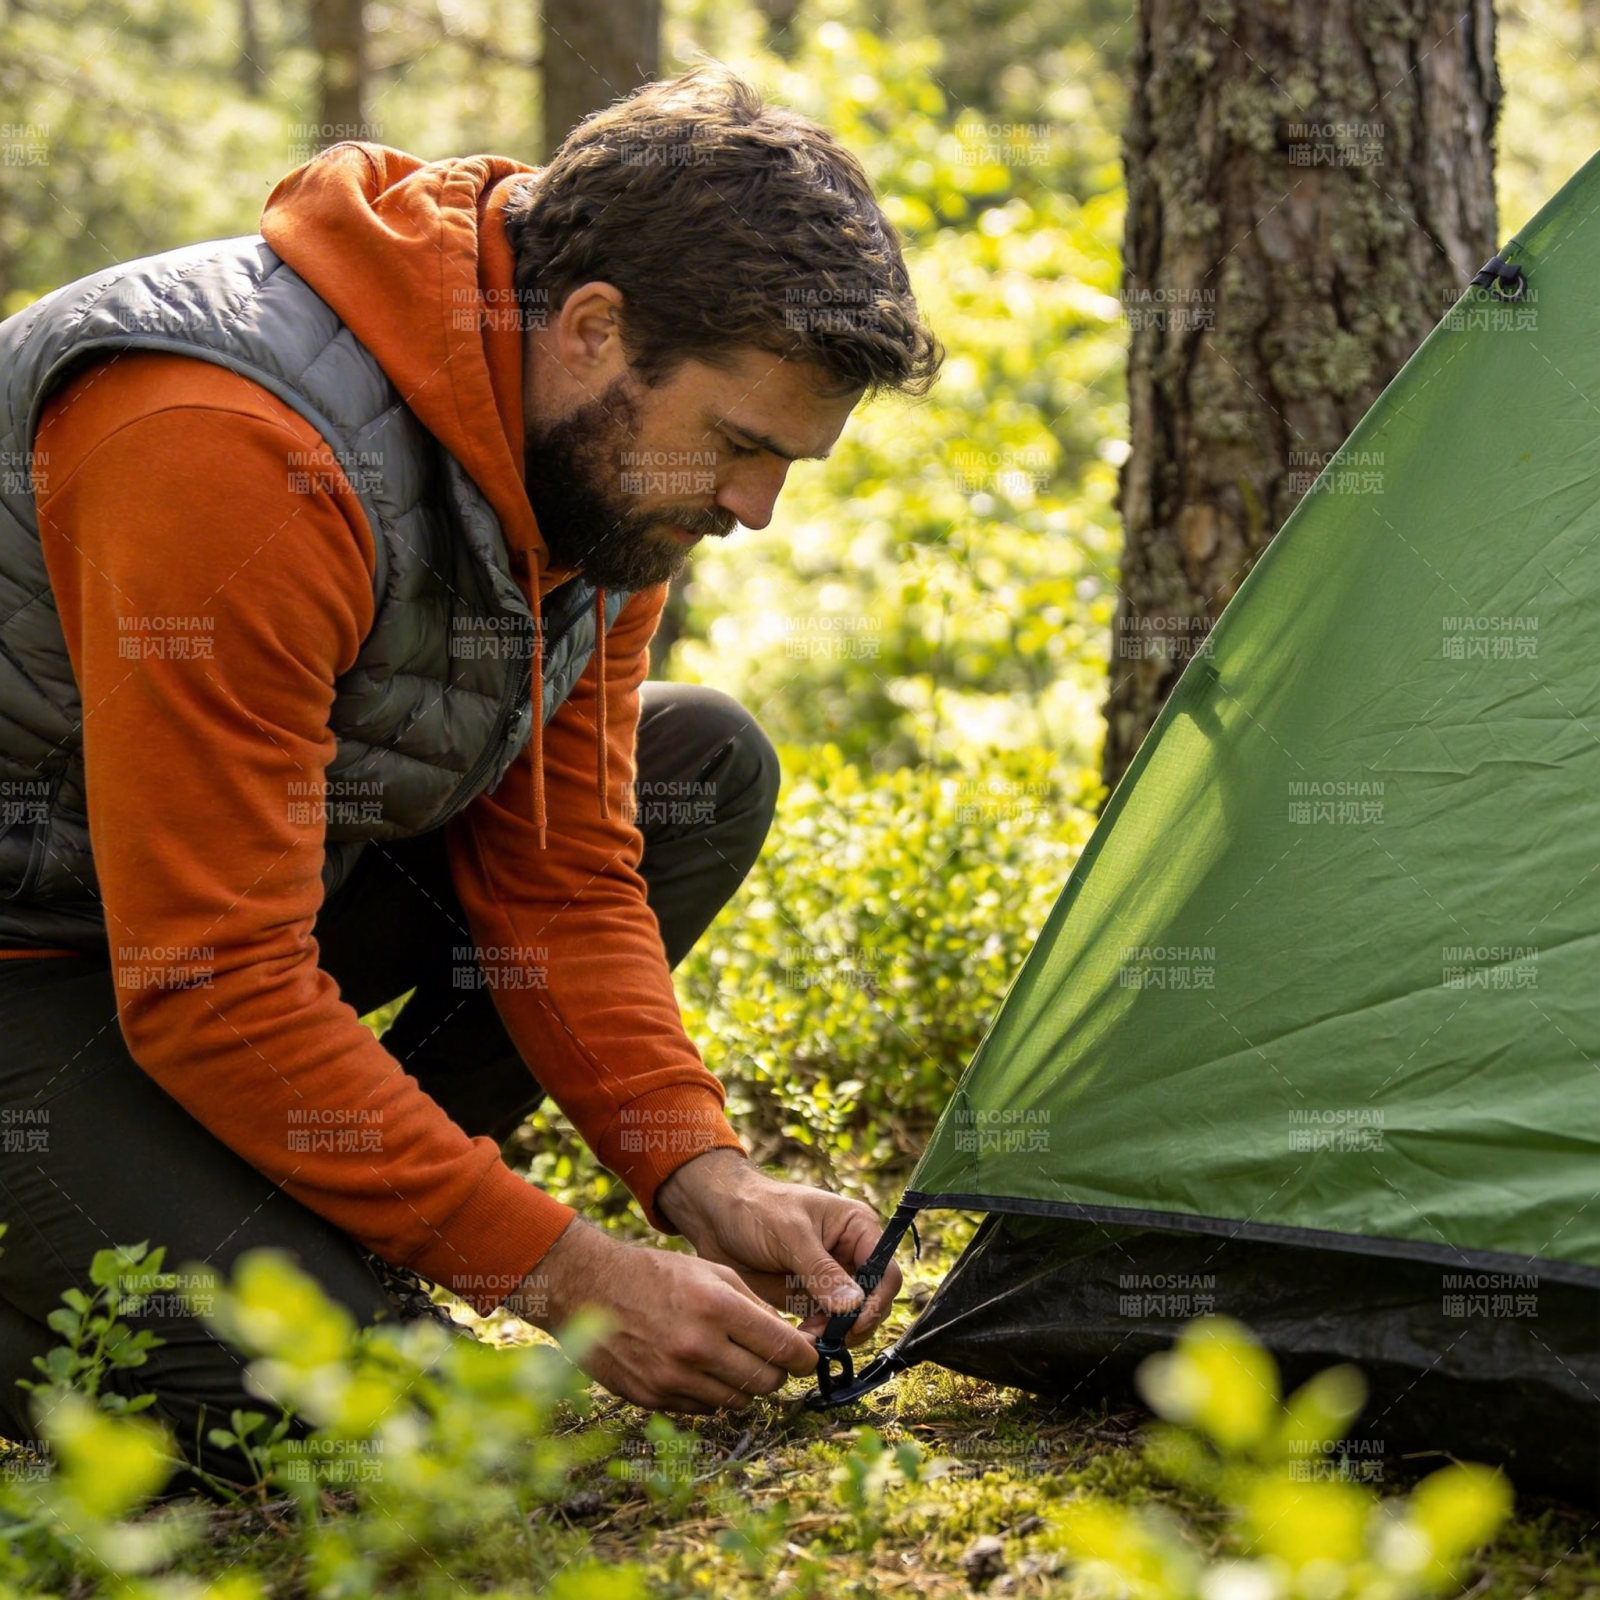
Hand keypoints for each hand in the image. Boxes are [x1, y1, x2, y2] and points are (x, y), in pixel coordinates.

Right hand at [510, 1215, 816, 1412]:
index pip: (783, 1348)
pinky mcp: (654, 1398)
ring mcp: (674, 1378)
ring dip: (745, 1386)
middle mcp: (698, 1347)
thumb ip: (753, 1306)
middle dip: (777, 1373)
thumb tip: (790, 1341)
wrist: (590, 1289)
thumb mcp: (712, 1271)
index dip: (804, 1357)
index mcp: (717, 1307)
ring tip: (735, 1362)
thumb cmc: (657, 1274)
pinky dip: (712, 1394)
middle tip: (773, 1360)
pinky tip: (702, 1370)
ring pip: (738, 1402)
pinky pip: (704, 1409)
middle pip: (766, 1382)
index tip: (808, 1357)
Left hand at [655, 1149, 901, 1348]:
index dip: (877, 1301)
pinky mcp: (810, 1297)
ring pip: (851, 1319)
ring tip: (808, 1340)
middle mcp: (851, 1254)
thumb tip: (854, 1306)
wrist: (717, 1217)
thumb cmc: (756, 1209)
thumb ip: (821, 1270)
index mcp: (857, 1228)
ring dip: (835, 1334)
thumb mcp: (790, 1234)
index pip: (885, 1271)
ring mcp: (831, 1279)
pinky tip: (799, 1339)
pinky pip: (826, 1325)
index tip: (856, 1323)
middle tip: (828, 1338)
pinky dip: (818, 1337)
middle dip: (856, 1323)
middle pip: (873, 1300)